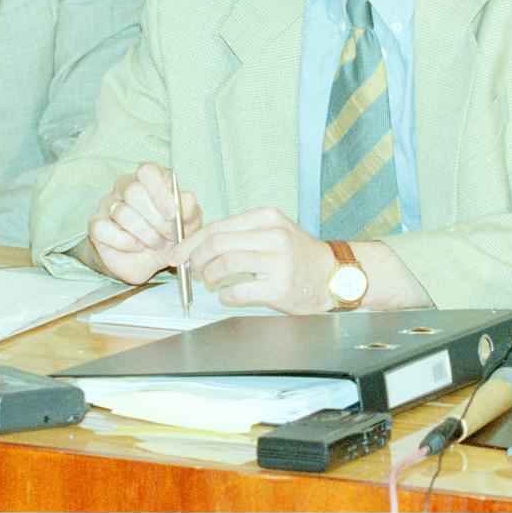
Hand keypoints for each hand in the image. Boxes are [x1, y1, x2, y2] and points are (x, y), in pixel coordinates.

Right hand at [86, 162, 201, 284]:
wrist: (149, 260)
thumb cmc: (169, 234)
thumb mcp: (188, 224)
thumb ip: (190, 210)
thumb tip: (187, 199)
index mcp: (149, 178)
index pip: (147, 171)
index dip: (160, 192)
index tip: (172, 214)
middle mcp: (125, 186)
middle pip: (133, 191)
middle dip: (155, 218)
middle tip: (169, 235)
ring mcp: (108, 204)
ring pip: (122, 213)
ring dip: (145, 233)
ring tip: (157, 243)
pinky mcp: (96, 224)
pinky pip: (104, 229)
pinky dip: (125, 242)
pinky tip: (136, 247)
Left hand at [184, 207, 336, 313]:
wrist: (334, 275)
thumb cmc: (297, 255)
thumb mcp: (273, 232)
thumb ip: (240, 234)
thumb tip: (197, 244)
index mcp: (267, 217)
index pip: (217, 227)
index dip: (191, 242)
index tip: (178, 254)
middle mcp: (273, 235)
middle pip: (217, 244)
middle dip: (196, 260)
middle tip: (193, 271)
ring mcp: (278, 261)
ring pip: (224, 265)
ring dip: (209, 277)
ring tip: (211, 282)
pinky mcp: (280, 287)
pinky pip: (237, 291)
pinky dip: (225, 294)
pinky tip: (228, 294)